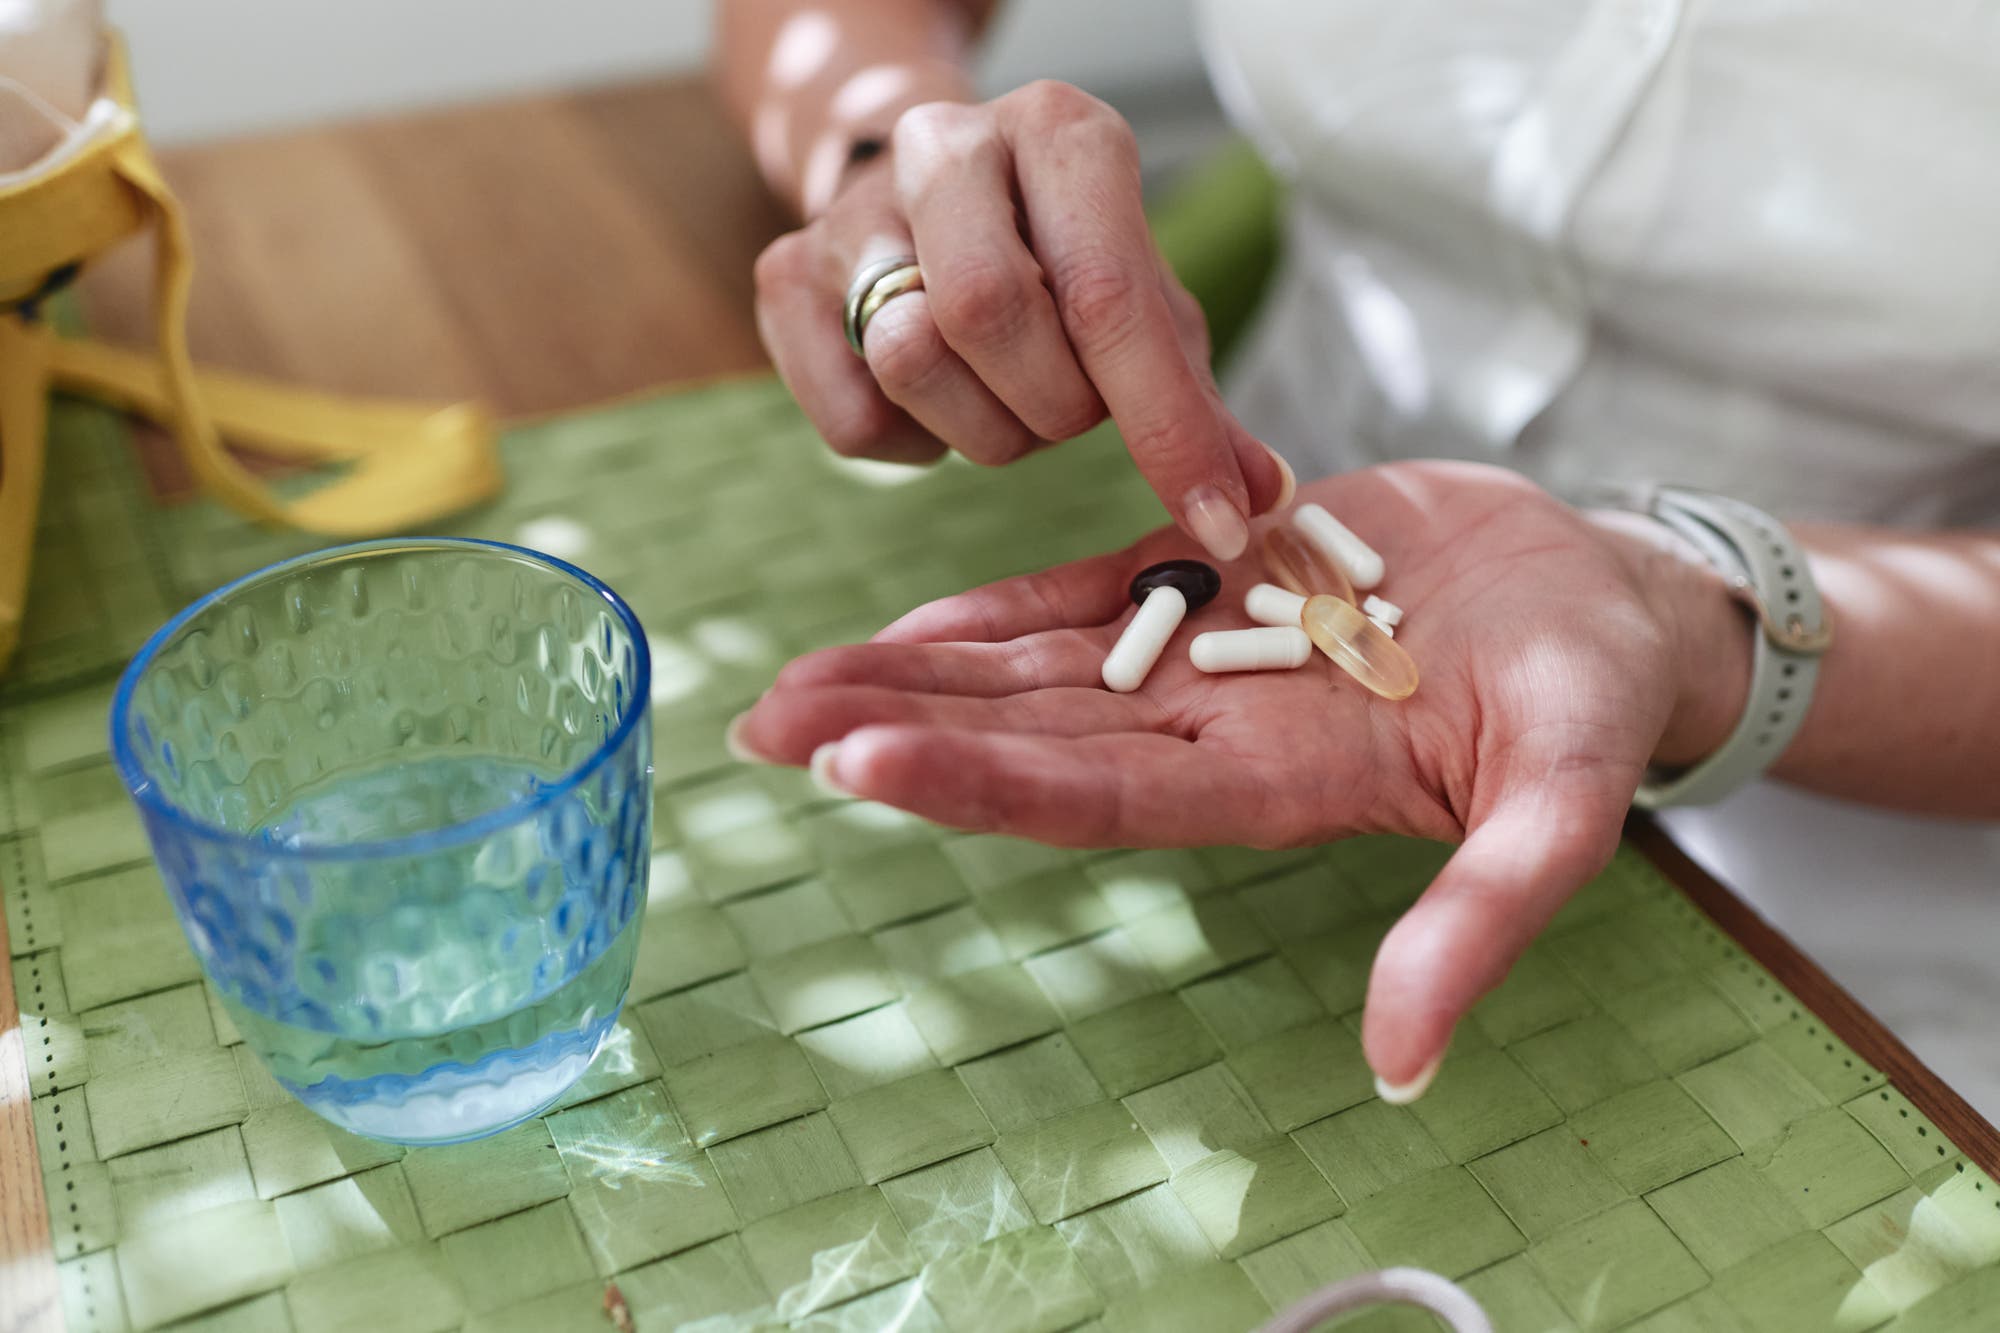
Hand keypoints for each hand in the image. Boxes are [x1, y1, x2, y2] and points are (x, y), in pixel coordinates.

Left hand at [732, 462, 1747, 1086]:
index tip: (854, 763)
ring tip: (794, 679)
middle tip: (760, 720)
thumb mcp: (1562, 805)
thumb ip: (1482, 917)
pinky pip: (1092, 593)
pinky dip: (1001, 608)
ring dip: (917, 674)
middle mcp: (1214, 728)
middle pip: (1029, 734)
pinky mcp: (1222, 576)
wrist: (1605, 603)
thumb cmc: (1594, 701)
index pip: (1096, 791)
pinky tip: (913, 624)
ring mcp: (1209, 652)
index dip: (978, 782)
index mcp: (1271, 782)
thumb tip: (1403, 1065)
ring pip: (1037, 667)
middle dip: (897, 728)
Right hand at [751, 80, 1289, 560]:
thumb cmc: (1058, 255)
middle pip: (988, 313)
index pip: (1108, 294)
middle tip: (1070, 408)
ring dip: (984, 428)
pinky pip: (851, 418)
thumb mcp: (1145, 302)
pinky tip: (936, 402)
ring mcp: (853, 211)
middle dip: (1051, 405)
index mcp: (1059, 132)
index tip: (1215, 520)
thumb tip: (1261, 500)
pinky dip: (911, 445)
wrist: (928, 191)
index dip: (1165, 426)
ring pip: (909, 359)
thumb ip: (1198, 401)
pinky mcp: (784, 276)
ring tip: (1004, 396)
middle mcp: (946, 145)